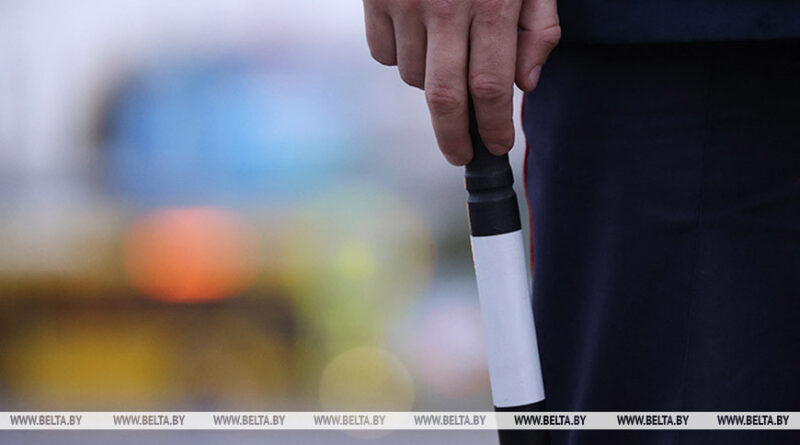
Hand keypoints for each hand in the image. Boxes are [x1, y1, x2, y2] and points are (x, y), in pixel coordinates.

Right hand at [363, 0, 559, 164]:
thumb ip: (537, 28)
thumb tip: (526, 85)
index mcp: (492, 1)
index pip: (491, 86)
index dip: (494, 125)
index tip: (496, 146)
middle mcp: (445, 6)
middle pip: (444, 97)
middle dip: (453, 136)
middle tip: (461, 155)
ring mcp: (404, 2)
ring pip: (414, 77)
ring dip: (433, 83)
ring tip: (448, 58)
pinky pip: (383, 54)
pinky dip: (401, 57)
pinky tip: (419, 35)